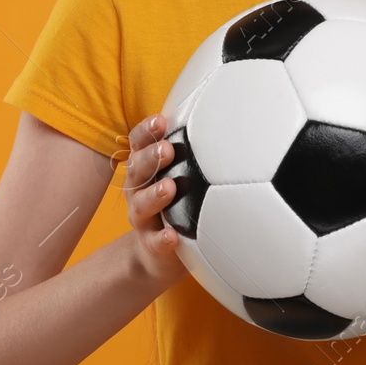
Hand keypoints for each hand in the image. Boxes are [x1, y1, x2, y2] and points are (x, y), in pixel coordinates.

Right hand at [123, 113, 189, 289]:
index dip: (146, 131)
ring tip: (169, 187)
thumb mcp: (182, 172)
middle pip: (137, 169)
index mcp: (145, 167)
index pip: (139, 143)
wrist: (158, 252)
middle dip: (150, 158)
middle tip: (167, 149)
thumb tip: (228, 112)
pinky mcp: (150, 244)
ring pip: (141, 205)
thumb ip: (195, 147)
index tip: (160, 121)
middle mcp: (138, 189)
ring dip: (153, 195)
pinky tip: (172, 236)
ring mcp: (142, 217)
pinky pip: (154, 242)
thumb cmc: (175, 201)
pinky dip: (162, 239)